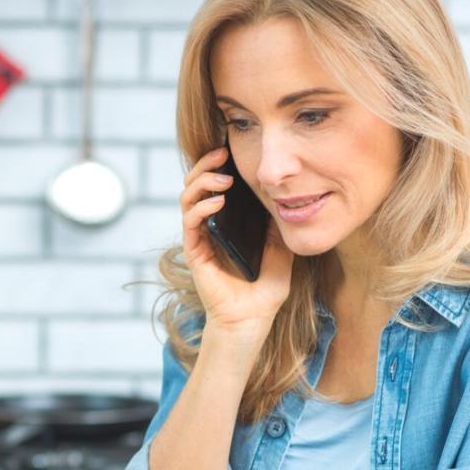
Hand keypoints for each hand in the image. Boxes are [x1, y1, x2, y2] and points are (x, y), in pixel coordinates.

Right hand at [180, 147, 293, 334]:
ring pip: (188, 198)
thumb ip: (277, 225)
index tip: (232, 150)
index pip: (215, 186)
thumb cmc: (265, 289)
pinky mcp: (195, 251)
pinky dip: (201, 207)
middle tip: (221, 153)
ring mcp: (200, 238)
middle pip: (196, 185)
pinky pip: (191, 222)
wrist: (253, 319)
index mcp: (227, 223)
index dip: (218, 165)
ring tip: (222, 178)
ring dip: (202, 182)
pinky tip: (217, 201)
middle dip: (205, 165)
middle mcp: (209, 227)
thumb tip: (281, 196)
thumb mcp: (281, 249)